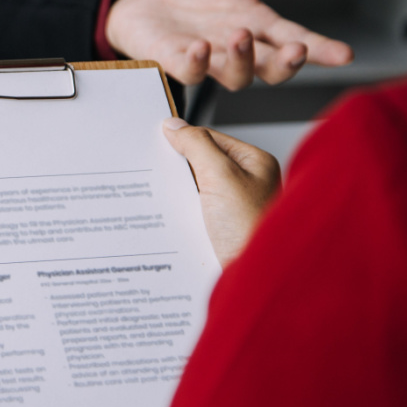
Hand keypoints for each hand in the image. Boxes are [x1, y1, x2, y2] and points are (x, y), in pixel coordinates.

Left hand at [107, 0, 353, 88]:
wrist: (143, 1)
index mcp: (259, 26)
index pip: (296, 41)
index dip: (321, 50)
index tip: (343, 53)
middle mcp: (239, 50)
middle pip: (272, 69)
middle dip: (286, 63)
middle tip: (297, 50)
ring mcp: (209, 61)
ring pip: (237, 76)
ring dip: (243, 59)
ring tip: (241, 34)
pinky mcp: (177, 63)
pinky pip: (192, 72)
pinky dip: (198, 62)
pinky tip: (201, 46)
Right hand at [162, 118, 280, 265]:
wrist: (254, 281)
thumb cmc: (250, 230)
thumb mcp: (221, 176)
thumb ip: (197, 145)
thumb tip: (174, 125)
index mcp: (254, 164)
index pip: (210, 139)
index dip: (183, 141)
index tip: (155, 141)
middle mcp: (246, 185)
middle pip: (199, 164)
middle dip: (175, 169)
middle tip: (151, 170)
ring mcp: (231, 210)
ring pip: (192, 191)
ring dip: (175, 195)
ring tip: (157, 198)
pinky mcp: (218, 232)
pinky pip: (191, 215)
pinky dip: (177, 216)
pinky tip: (165, 219)